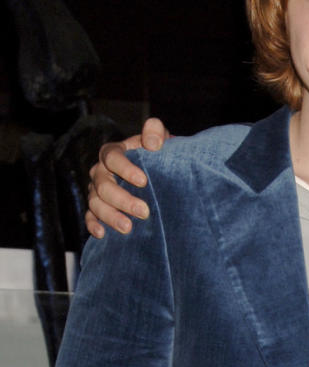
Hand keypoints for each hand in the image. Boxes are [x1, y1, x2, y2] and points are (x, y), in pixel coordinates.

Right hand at [85, 117, 169, 236]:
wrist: (154, 174)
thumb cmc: (156, 156)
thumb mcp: (159, 140)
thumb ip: (156, 132)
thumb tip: (153, 142)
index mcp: (112, 153)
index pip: (112, 157)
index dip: (125, 169)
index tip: (143, 181)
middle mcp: (100, 171)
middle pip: (103, 185)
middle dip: (123, 200)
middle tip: (144, 212)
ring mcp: (96, 191)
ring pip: (95, 203)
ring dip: (110, 216)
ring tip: (128, 228)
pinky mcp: (96, 208)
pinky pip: (90, 216)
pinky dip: (93, 225)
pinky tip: (102, 234)